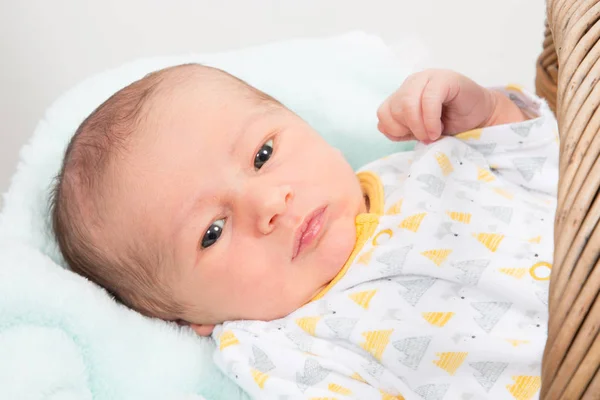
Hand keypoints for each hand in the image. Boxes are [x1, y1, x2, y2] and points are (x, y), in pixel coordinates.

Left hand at [377, 69, 510, 142]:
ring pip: (407, 103)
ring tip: (433, 134)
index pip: (383, 113)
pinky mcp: (444, 78)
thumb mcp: (420, 131)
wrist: (479, 117)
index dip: (395, 130)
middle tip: (426, 138)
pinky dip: (431, 119)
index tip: (413, 137)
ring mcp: (427, 78)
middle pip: (394, 109)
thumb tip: (383, 128)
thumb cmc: (450, 123)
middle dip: (409, 129)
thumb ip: (400, 130)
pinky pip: (428, 99)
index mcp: (402, 94)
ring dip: (419, 126)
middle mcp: (411, 83)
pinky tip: (439, 128)